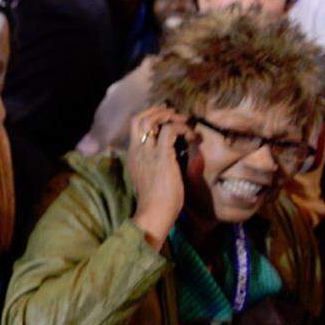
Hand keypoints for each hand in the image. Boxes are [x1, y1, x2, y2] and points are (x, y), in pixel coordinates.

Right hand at [127, 106, 193, 248]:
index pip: (135, 127)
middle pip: (139, 118)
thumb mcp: (151, 177)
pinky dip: (182, 129)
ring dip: (171, 116)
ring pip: (152, 120)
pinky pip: (170, 131)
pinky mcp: (162, 156)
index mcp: (132, 155)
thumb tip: (173, 153)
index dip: (150, 117)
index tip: (166, 118)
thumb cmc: (157, 200)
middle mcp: (137, 150)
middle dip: (157, 111)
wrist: (155, 213)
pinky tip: (192, 137)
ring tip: (184, 122)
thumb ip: (156, 163)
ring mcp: (147, 152)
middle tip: (174, 114)